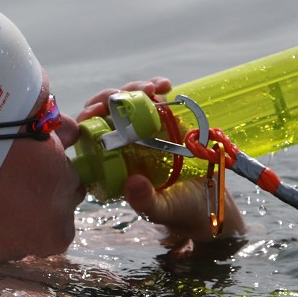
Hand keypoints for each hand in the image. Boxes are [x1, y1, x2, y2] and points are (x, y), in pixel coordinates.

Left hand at [77, 77, 245, 256]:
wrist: (209, 203)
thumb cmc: (180, 211)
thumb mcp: (162, 210)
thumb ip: (145, 202)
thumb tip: (132, 182)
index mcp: (110, 167)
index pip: (89, 137)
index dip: (88, 119)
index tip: (99, 109)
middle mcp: (120, 147)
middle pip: (105, 114)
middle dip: (114, 97)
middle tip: (134, 93)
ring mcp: (139, 133)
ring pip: (126, 103)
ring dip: (136, 90)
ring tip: (154, 88)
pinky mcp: (160, 123)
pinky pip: (151, 101)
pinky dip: (156, 89)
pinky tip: (165, 85)